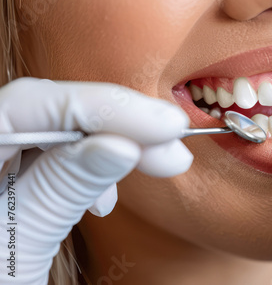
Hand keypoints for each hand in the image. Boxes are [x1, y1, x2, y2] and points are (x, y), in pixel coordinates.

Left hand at [0, 78, 192, 283]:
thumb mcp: (17, 248)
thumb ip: (60, 191)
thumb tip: (121, 144)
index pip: (31, 105)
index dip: (104, 107)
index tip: (164, 124)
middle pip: (52, 109)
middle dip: (121, 124)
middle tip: (173, 142)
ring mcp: (2, 161)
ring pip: (64, 128)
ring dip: (118, 143)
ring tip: (157, 164)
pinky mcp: (20, 181)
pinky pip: (62, 154)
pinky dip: (98, 165)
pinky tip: (108, 195)